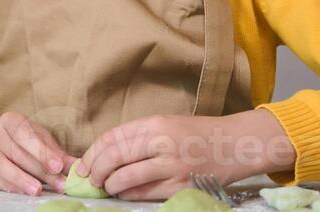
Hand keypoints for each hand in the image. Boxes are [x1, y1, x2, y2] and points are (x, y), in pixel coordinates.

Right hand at [0, 112, 72, 195]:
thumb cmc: (25, 142)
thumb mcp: (41, 140)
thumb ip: (58, 153)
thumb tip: (78, 167)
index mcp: (10, 121)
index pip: (25, 134)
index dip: (41, 151)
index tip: (58, 165)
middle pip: (16, 152)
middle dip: (39, 170)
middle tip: (59, 184)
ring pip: (1, 165)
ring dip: (21, 179)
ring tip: (38, 190)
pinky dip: (11, 187)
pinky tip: (24, 192)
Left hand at [75, 111, 295, 200]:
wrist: (236, 144)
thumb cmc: (197, 133)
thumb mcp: (166, 123)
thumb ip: (138, 136)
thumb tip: (105, 153)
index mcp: (155, 124)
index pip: (112, 138)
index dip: (93, 153)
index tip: (83, 163)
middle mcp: (162, 143)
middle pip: (115, 157)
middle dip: (96, 170)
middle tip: (89, 179)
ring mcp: (173, 167)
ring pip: (127, 179)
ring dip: (110, 185)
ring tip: (106, 187)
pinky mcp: (182, 187)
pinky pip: (146, 194)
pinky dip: (129, 195)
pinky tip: (124, 193)